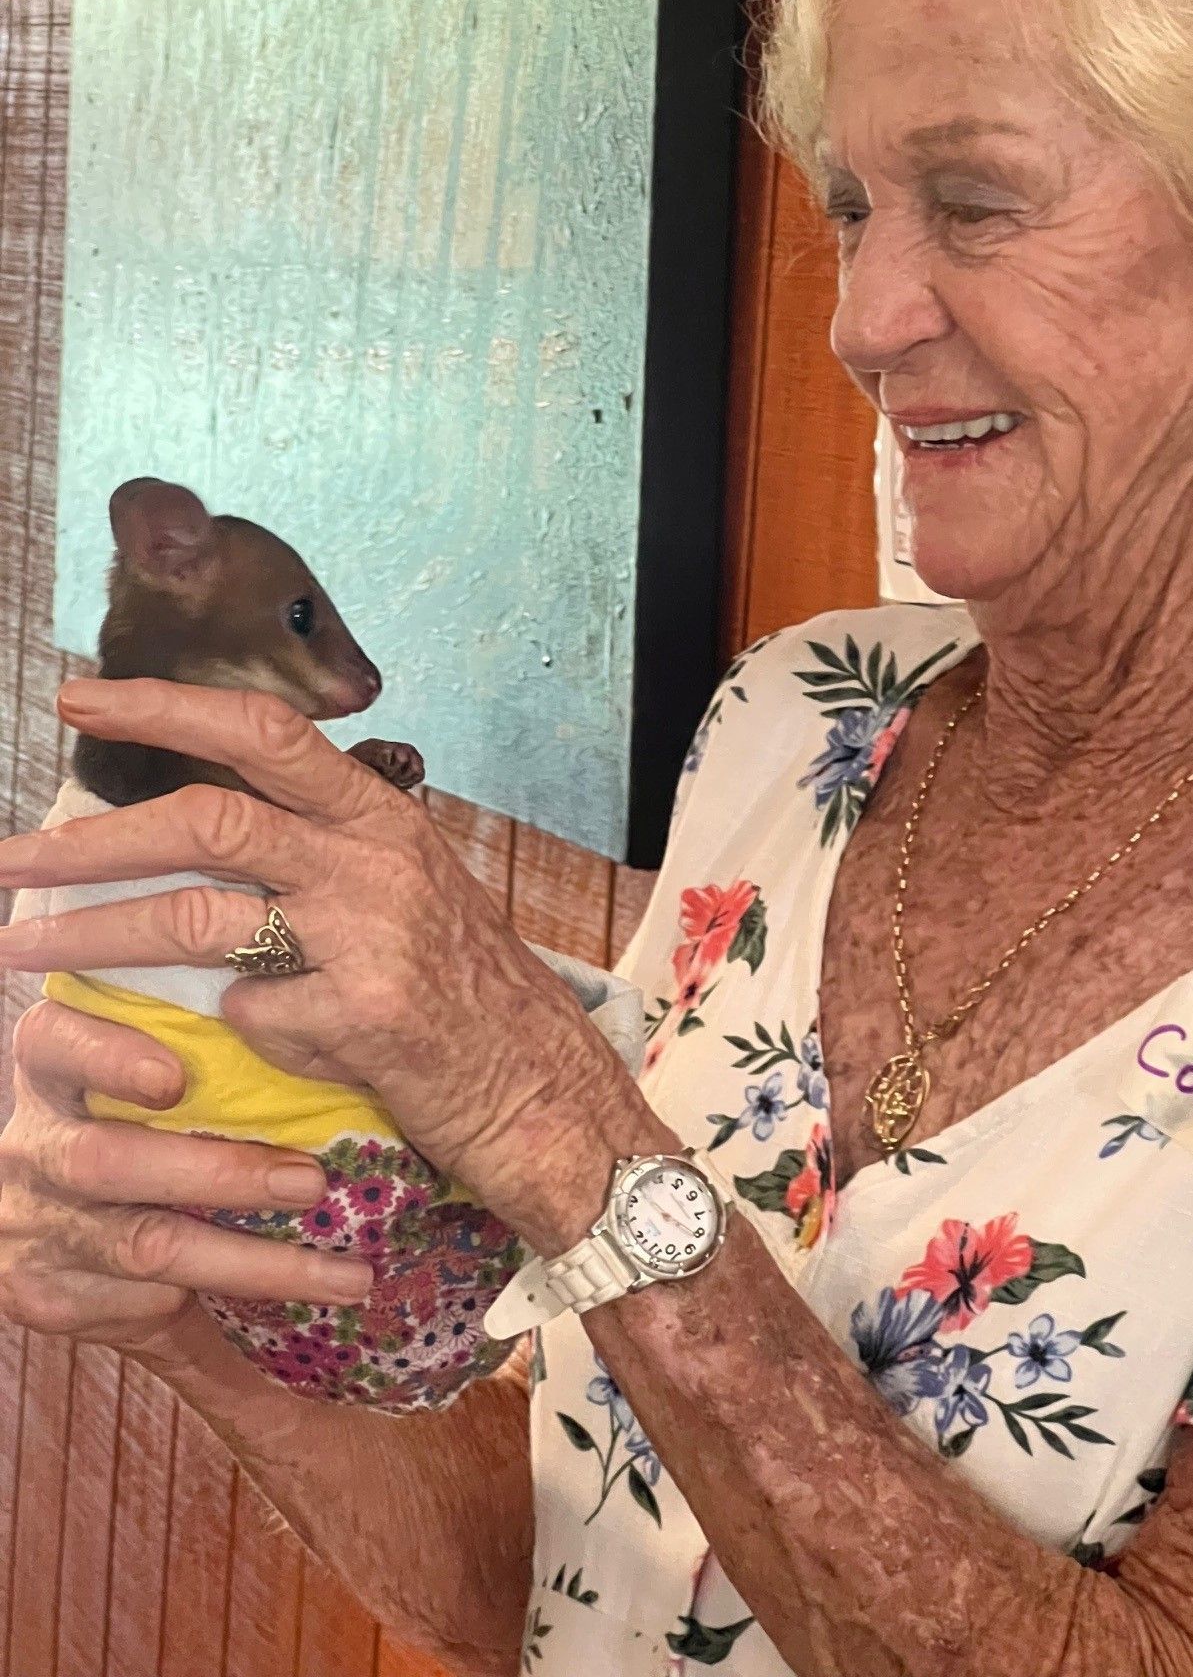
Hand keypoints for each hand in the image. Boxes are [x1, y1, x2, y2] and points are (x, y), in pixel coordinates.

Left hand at [0, 679, 659, 1247]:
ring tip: (21, 953)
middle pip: (208, 817)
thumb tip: (202, 834)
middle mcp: (376, 860)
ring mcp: (371, 936)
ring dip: (92, 935)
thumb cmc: (466, 991)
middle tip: (9, 860)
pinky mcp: (364, 1017)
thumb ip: (319, 856)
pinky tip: (256, 1040)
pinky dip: (232, 1028)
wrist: (543, 1090)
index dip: (167, 704)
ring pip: (198, 918)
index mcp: (380, 816)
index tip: (81, 698)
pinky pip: (252, 1014)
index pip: (265, 731)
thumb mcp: (405, 894)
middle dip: (88, 838)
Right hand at [0, 999, 372, 1360]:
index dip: (106, 1056)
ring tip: (339, 1270)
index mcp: (51, 1067)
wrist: (65, 1225)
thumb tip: (321, 1029)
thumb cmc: (143, 1124)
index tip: (175, 1078)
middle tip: (310, 1182)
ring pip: (143, 1245)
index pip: (53, 1041)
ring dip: (252, 1260)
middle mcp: (30, 1144)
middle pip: (104, 1160)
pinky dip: (216, 1298)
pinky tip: (284, 1304)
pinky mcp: (41, 1297)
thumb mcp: (153, 1079)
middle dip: (219, 1174)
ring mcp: (29, 1226)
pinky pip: (140, 1303)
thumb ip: (208, 1056)